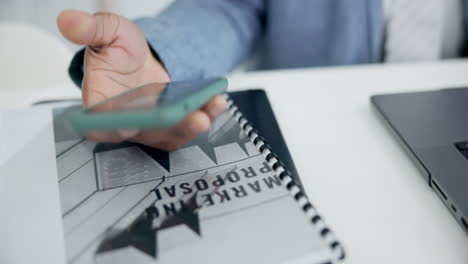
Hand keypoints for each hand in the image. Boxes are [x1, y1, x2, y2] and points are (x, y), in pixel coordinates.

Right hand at [57, 10, 225, 150]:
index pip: (100, 124)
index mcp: (100, 104)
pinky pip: (185, 128)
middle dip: (167, 129)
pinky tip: (214, 102)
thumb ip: (91, 29)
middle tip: (189, 118)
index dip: (113, 128)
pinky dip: (202, 117)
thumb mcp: (108, 33)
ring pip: (168, 135)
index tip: (128, 125)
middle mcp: (125, 121)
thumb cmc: (121, 52)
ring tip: (208, 110)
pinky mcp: (169, 126)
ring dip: (190, 126)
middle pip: (143, 134)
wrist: (142, 58)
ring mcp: (149, 127)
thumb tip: (69, 20)